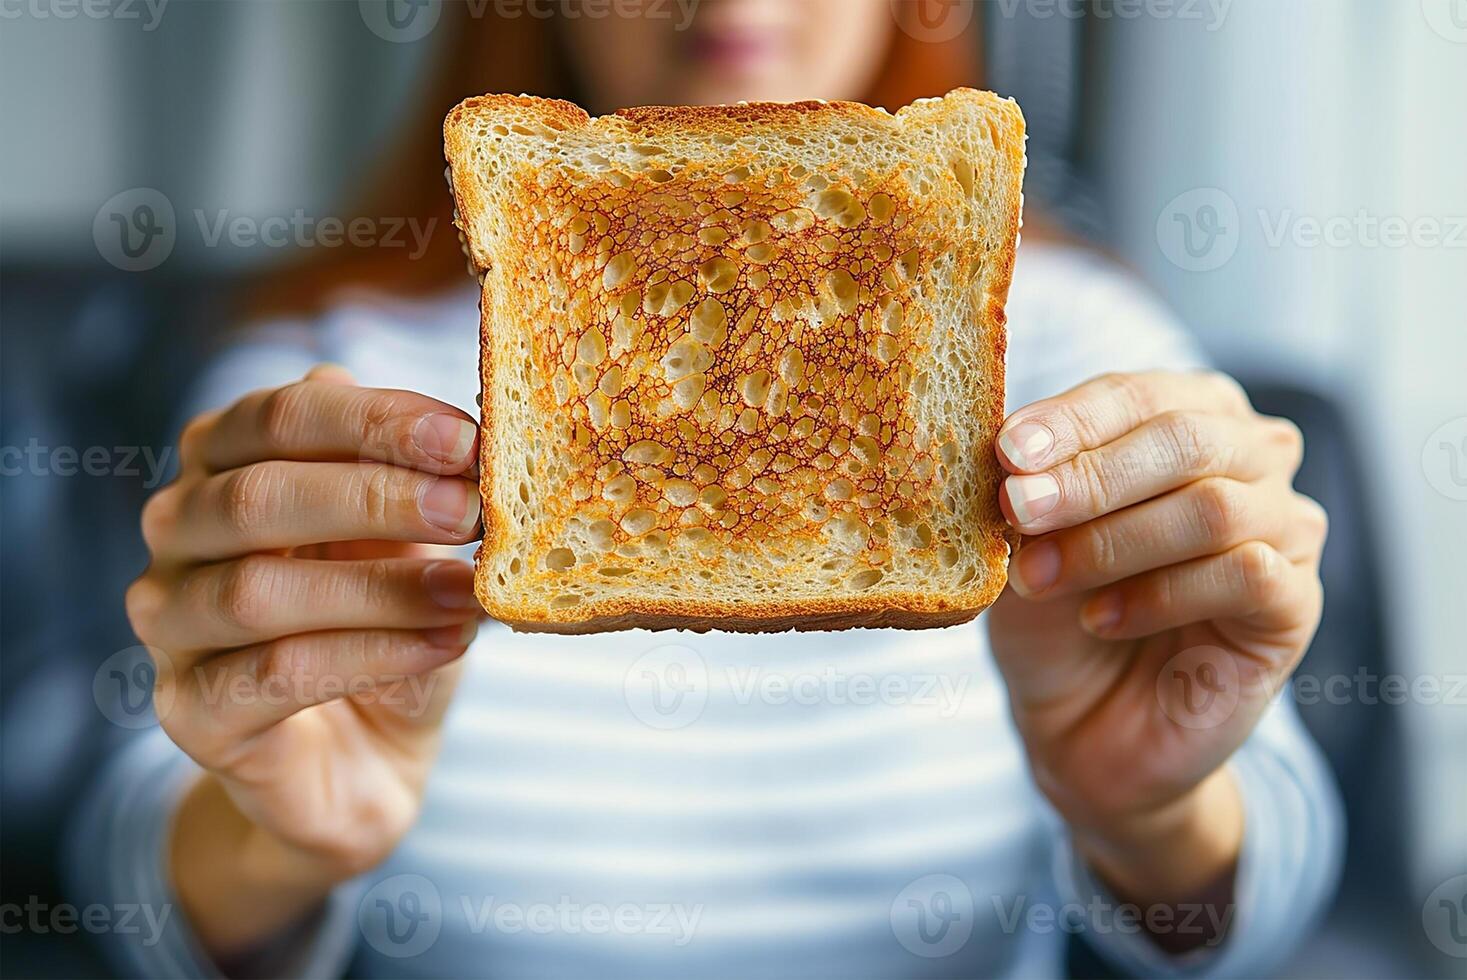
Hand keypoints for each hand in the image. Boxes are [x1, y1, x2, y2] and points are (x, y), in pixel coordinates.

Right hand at [124, 365, 482, 953]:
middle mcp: (178, 533)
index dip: (374, 422)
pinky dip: (372, 655)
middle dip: (375, 498)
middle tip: (470, 511)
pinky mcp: (189, 711)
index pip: (280, 417)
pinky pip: (274, 674)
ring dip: (381, 589)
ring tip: (469, 593)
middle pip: (257, 496)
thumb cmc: (392, 622)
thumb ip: (418, 482)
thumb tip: (467, 437)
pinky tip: (443, 645)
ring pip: (257, 591)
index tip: (465, 440)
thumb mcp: (416, 542)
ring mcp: (169, 624)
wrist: (370, 755)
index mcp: (225, 463)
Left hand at [986, 371, 1326, 913]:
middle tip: (1019, 509)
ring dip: (1111, 542)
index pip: (1136, 394)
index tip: (1007, 451)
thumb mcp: (1024, 540)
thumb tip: (1012, 454)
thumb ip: (1030, 488)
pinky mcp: (1295, 603)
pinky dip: (1160, 595)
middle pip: (1185, 437)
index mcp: (1186, 415)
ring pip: (1214, 506)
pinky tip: (1103, 619)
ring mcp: (1284, 528)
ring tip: (1040, 579)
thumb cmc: (1054, 611)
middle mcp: (1249, 458)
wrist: (1081, 723)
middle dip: (1090, 475)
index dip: (1070, 420)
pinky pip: (1244, 574)